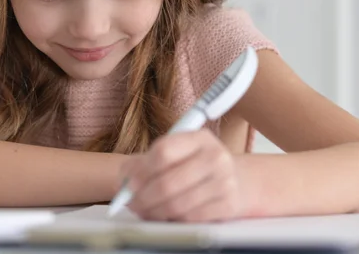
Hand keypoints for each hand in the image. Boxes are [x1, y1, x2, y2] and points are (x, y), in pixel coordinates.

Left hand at [120, 129, 252, 222]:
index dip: (141, 170)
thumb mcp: (175, 153)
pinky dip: (172, 220)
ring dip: (153, 211)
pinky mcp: (229, 204)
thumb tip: (124, 181)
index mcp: (199, 137)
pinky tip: (164, 216)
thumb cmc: (194, 165)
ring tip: (144, 211)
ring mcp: (225, 181)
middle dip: (143, 197)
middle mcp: (216, 156)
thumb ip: (145, 162)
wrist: (235, 178)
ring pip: (177, 204)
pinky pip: (190, 218)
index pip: (163, 151)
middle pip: (168, 182)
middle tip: (131, 203)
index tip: (128, 183)